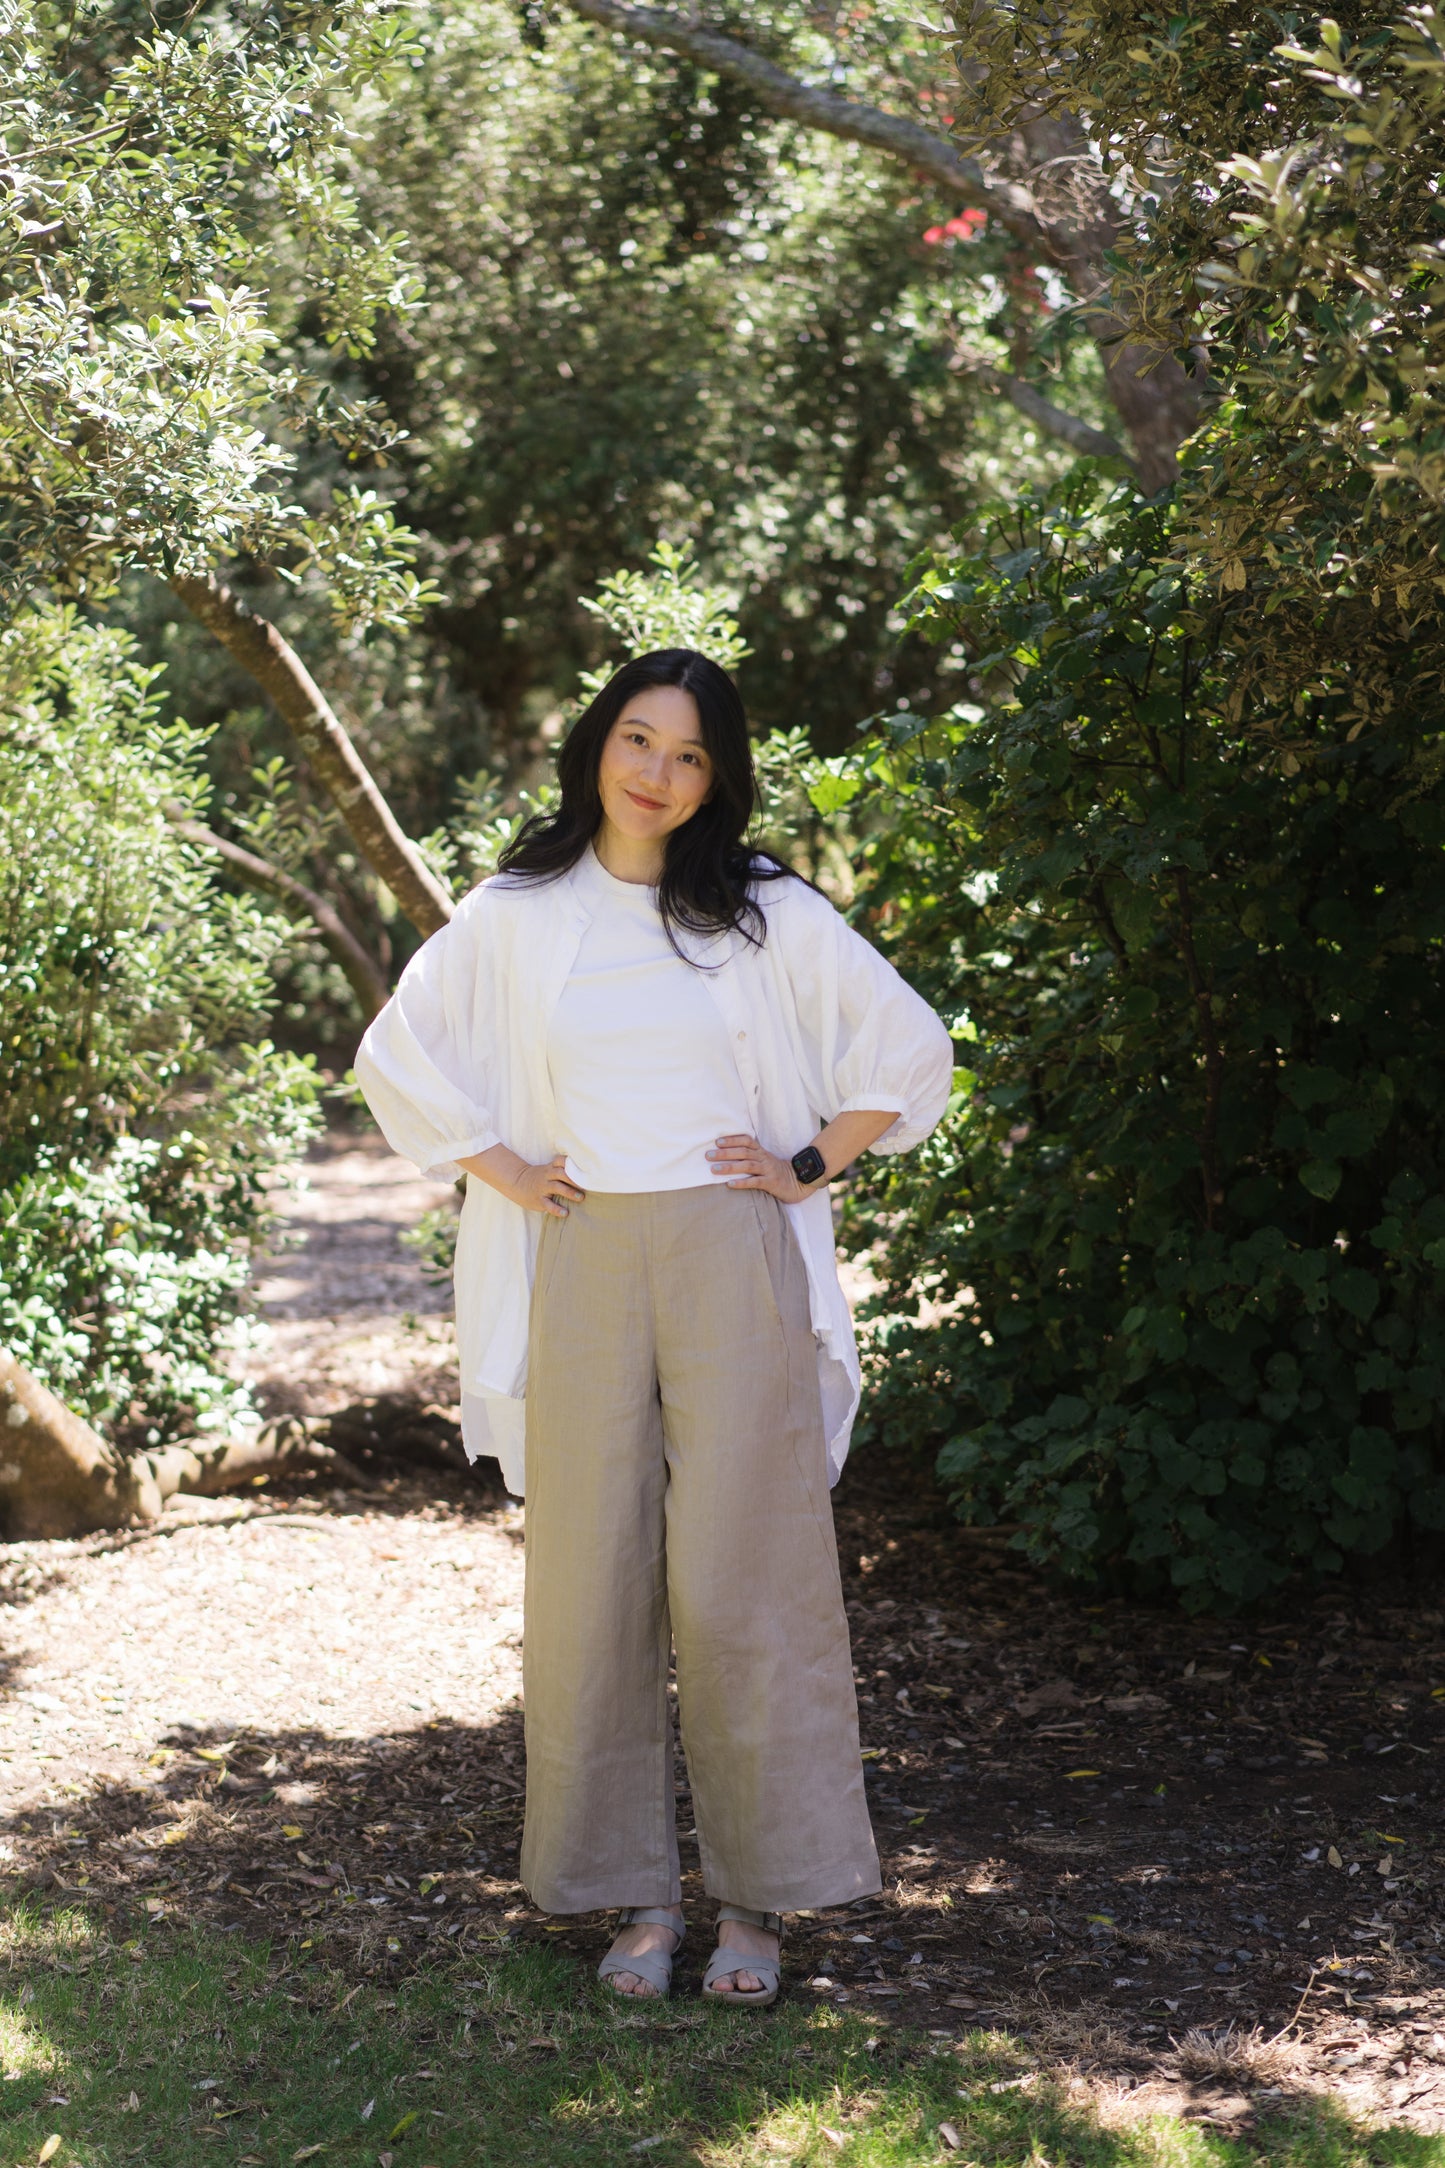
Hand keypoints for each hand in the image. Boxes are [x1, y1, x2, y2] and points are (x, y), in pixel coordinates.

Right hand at [459, 1145, 584, 1218]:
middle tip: (587, 1184)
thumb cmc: (540, 1177)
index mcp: (551, 1168)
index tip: (585, 1167)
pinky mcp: (539, 1200)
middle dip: (574, 1178)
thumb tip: (586, 1172)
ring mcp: (542, 1188)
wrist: (517, 1183)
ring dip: (569, 1192)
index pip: (561, 1161)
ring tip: (580, 1198)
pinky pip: (548, 1205)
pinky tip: (565, 1213)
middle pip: (561, 1174)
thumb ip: (563, 1169)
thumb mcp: (549, 1170)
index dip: (571, 1163)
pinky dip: (557, 1209)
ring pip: (557, 1187)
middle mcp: (547, 1176)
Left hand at [706, 1133, 816, 1202]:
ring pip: (746, 1166)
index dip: (732, 1140)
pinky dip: (741, 1182)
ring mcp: (768, 1170)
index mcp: (761, 1151)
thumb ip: (751, 1156)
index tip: (717, 1141)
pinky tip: (730, 1184)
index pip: (746, 1140)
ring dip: (729, 1167)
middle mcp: (764, 1158)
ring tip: (713, 1169)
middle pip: (742, 1152)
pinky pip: (755, 1182)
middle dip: (724, 1153)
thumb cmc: (777, 1172)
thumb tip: (728, 1155)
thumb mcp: (765, 1160)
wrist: (800, 1182)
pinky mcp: (771, 1183)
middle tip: (708, 1155)